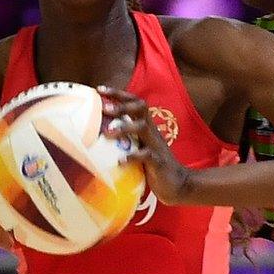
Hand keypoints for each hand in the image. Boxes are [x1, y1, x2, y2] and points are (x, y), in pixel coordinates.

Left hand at [97, 86, 190, 204]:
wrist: (179, 184)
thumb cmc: (152, 166)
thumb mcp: (138, 148)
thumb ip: (123, 140)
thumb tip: (94, 136)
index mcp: (146, 127)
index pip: (134, 103)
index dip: (118, 94)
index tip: (99, 89)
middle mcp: (152, 131)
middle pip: (140, 108)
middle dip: (122, 105)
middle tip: (104, 107)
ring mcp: (156, 145)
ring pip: (143, 127)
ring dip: (125, 127)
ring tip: (108, 132)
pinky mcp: (159, 162)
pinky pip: (147, 155)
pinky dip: (133, 156)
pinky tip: (120, 161)